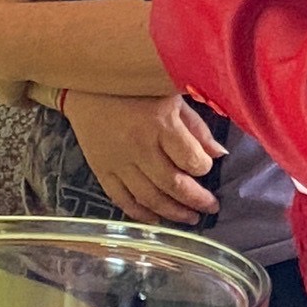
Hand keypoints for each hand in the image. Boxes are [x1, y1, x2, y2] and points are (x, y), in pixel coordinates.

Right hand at [62, 91, 222, 224]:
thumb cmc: (138, 89)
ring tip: (191, 218)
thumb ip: (197, 129)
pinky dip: (140, 214)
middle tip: (211, 208)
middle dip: (196, 200)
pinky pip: (121, 199)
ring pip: (149, 197)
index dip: (204, 168)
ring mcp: (118, 162)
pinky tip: (157, 220)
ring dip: (173, 212)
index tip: (209, 168)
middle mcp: (139, 147)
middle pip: (172, 184)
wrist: (86, 86)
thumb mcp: (173, 99)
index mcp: (161, 125)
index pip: (191, 159)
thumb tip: (220, 155)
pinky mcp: (101, 170)